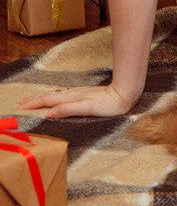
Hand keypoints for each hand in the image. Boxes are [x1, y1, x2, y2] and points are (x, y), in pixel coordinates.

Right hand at [17, 84, 138, 117]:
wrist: (124, 94)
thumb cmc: (108, 104)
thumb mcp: (87, 108)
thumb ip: (68, 109)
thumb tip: (50, 113)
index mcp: (72, 98)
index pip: (48, 100)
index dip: (34, 103)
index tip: (22, 106)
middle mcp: (74, 93)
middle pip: (50, 95)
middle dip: (35, 99)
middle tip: (21, 102)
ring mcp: (79, 92)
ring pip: (56, 93)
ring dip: (43, 96)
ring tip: (34, 98)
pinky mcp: (85, 93)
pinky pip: (64, 93)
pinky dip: (55, 95)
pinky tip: (57, 95)